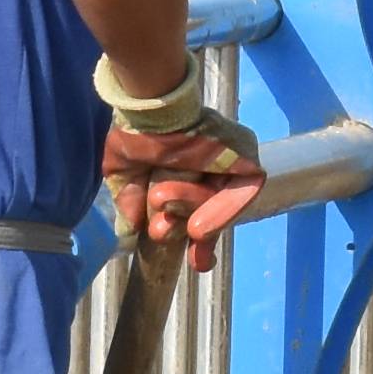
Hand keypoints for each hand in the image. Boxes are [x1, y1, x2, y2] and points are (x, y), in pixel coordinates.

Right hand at [102, 114, 264, 269]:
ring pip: (223, 202)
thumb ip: (130, 200)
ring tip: (172, 216)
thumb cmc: (135, 135)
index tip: (196, 262)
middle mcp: (214, 167)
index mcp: (186, 171)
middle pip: (216, 210)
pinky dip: (223, 213)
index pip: (199, 210)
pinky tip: (198, 227)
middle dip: (204, 236)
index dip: (198, 238)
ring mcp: (233, 160)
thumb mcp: (125, 172)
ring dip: (198, 218)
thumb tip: (131, 230)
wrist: (151, 111)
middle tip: (179, 246)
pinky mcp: (247, 154)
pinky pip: (243, 191)